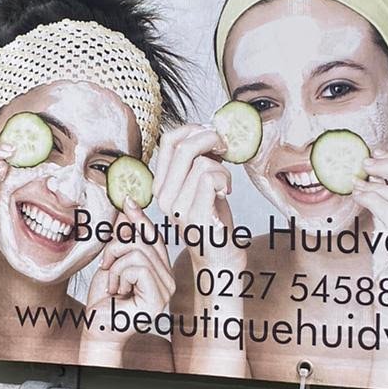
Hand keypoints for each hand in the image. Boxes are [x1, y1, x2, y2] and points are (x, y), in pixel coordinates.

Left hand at [83, 202, 175, 356]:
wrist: (98, 328)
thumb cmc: (105, 301)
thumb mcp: (112, 262)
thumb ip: (122, 239)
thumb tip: (127, 209)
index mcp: (160, 270)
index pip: (154, 236)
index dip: (140, 217)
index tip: (127, 200)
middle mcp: (168, 279)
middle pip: (146, 241)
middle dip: (117, 248)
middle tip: (105, 265)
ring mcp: (166, 289)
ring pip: (139, 253)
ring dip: (116, 265)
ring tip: (113, 283)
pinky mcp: (159, 297)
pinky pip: (138, 267)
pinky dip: (120, 275)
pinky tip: (118, 291)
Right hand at [151, 123, 239, 269]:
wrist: (219, 259)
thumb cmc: (213, 221)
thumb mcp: (199, 186)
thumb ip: (197, 162)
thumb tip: (209, 132)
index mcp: (161, 185)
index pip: (169, 141)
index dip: (194, 130)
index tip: (213, 136)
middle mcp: (163, 197)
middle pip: (183, 146)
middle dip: (211, 139)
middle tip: (226, 149)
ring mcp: (176, 208)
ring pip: (200, 162)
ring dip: (222, 168)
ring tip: (224, 184)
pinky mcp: (194, 216)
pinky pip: (208, 178)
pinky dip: (224, 179)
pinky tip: (226, 194)